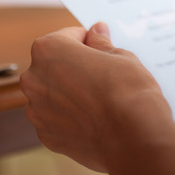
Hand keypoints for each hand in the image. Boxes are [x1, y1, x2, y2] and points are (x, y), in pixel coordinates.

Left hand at [20, 23, 174, 174]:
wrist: (138, 141)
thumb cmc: (132, 93)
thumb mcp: (122, 56)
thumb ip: (102, 44)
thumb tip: (96, 33)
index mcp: (49, 51)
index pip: (67, 36)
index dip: (90, 40)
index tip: (108, 46)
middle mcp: (36, 80)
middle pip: (57, 64)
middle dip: (79, 64)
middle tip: (111, 70)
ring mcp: (41, 111)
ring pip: (57, 92)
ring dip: (76, 91)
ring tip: (109, 96)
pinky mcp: (51, 137)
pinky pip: (61, 118)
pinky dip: (76, 116)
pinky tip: (103, 118)